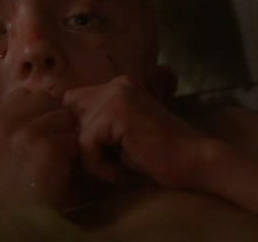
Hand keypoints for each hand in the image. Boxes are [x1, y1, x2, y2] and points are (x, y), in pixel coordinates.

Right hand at [0, 89, 78, 210]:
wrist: (10, 221)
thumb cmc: (7, 187)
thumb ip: (14, 122)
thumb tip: (46, 99)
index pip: (26, 93)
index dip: (39, 109)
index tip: (40, 129)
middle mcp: (3, 122)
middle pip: (46, 98)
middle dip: (54, 117)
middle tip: (53, 141)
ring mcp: (23, 133)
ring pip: (63, 116)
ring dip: (65, 134)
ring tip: (56, 156)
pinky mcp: (45, 148)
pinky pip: (72, 138)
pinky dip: (72, 153)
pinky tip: (61, 168)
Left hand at [63, 75, 199, 186]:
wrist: (195, 161)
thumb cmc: (160, 156)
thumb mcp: (122, 135)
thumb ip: (99, 126)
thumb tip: (62, 134)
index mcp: (119, 85)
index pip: (74, 102)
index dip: (77, 129)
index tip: (95, 154)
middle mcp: (116, 84)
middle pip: (70, 114)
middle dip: (81, 143)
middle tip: (105, 164)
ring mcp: (116, 95)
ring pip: (77, 132)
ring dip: (92, 159)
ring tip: (116, 171)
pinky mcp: (116, 113)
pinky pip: (86, 143)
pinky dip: (98, 165)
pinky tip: (119, 173)